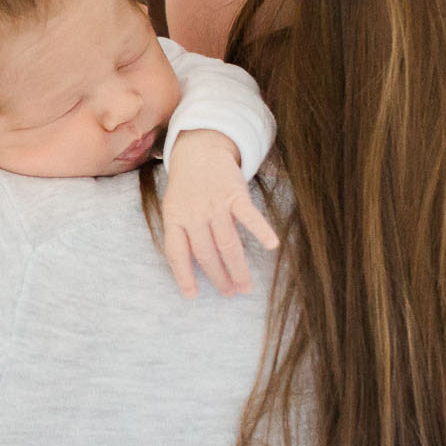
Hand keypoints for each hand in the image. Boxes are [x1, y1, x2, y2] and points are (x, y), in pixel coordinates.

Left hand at [162, 130, 279, 296]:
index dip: (184, 276)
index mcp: (174, 219)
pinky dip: (261, 230)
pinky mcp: (234, 194)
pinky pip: (249, 216)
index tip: (192, 295)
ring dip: (238, 267)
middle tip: (230, 292)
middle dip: (219, 277)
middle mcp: (193, 214)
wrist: (199, 150)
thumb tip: (193, 265)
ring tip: (245, 285)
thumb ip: (182, 233)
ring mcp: (214, 204)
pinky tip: (271, 245)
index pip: (177, 253)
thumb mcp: (174, 207)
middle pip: (206, 253)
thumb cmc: (187, 185)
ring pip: (227, 243)